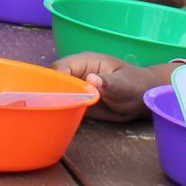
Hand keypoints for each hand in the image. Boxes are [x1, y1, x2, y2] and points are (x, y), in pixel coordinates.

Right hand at [51, 52, 165, 121]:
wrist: (141, 99)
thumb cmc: (135, 84)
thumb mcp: (124, 83)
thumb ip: (107, 82)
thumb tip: (91, 79)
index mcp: (84, 62)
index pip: (60, 68)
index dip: (53, 81)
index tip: (52, 97)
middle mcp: (75, 74)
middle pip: (51, 80)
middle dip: (46, 92)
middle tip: (43, 110)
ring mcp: (74, 88)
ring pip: (53, 93)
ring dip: (48, 103)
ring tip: (44, 117)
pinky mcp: (76, 101)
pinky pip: (62, 105)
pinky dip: (56, 112)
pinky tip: (52, 122)